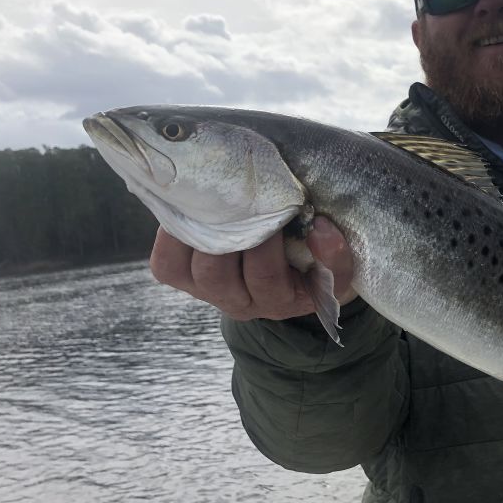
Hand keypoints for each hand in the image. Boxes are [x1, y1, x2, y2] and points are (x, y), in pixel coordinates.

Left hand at [149, 217, 356, 320]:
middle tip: (241, 198)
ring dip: (200, 231)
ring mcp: (209, 293)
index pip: (266, 280)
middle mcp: (241, 303)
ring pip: (192, 268)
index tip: (280, 210)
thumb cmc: (314, 258)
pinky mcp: (182, 280)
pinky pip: (165, 264)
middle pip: (218, 275)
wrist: (290, 270)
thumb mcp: (335, 264)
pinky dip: (170, 235)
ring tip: (216, 199)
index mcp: (282, 300)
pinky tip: (188, 209)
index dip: (265, 246)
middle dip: (225, 233)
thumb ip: (336, 255)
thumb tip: (320, 230)